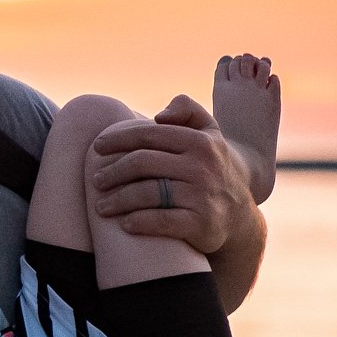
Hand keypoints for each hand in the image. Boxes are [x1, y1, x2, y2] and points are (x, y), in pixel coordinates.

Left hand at [89, 93, 256, 256]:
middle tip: (96, 180)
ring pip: (147, 193)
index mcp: (201, 142)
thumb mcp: (209, 135)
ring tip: (100, 206)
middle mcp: (203, 167)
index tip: (97, 148)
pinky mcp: (202, 224)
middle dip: (113, 171)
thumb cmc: (211, 168)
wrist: (240, 216)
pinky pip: (162, 222)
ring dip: (117, 200)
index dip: (118, 139)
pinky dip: (139, 222)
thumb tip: (159, 116)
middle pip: (142, 163)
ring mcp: (203, 196)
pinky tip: (124, 224)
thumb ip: (188, 111)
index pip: (149, 135)